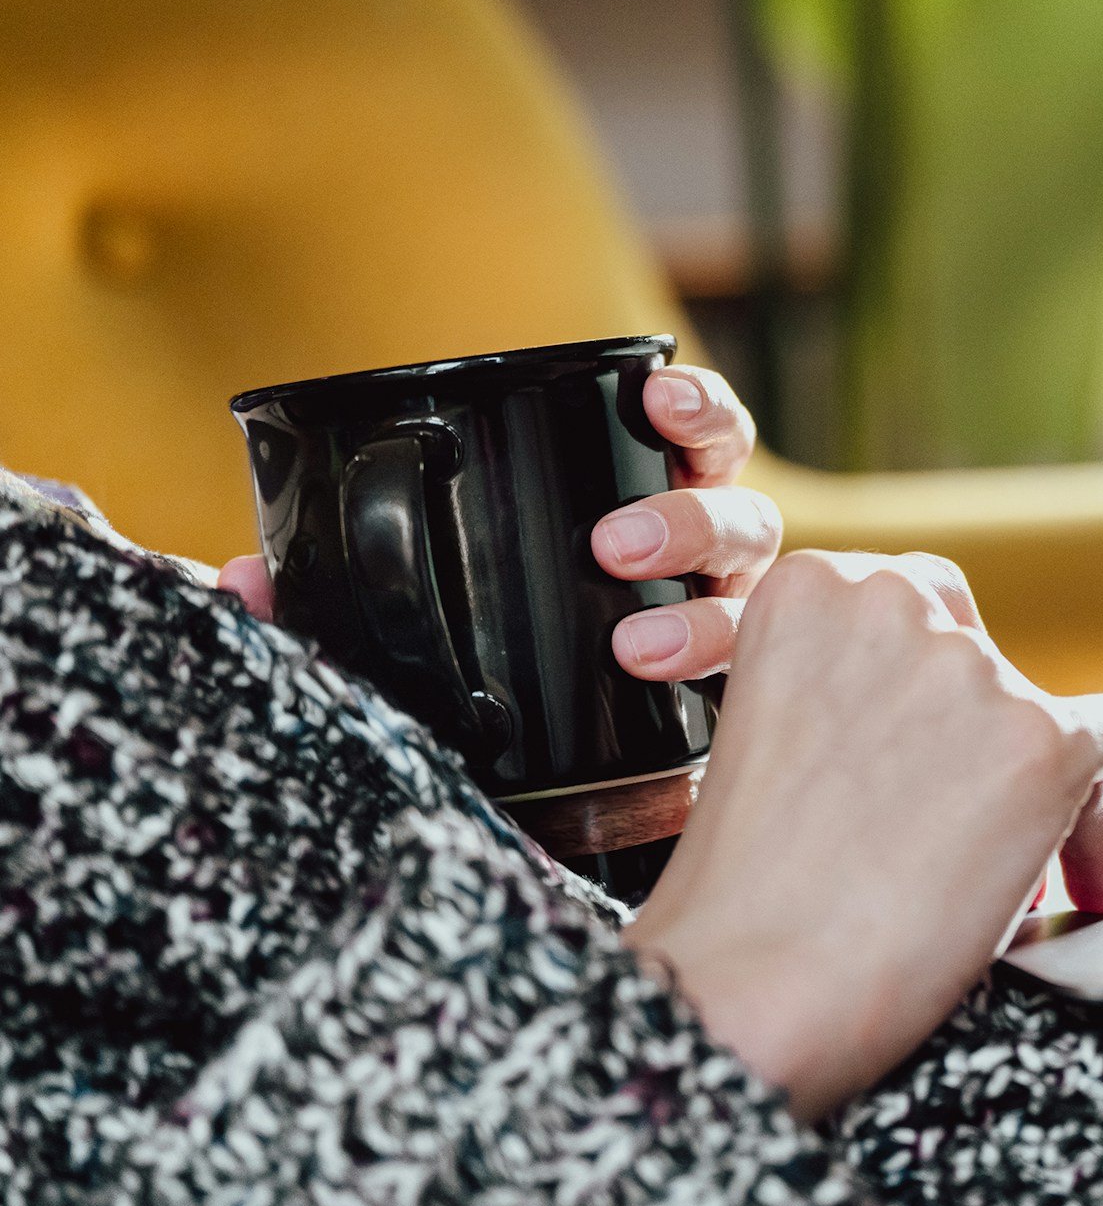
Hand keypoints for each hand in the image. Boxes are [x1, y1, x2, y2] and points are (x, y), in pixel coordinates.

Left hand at [217, 366, 780, 681]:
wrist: (548, 805)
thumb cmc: (495, 680)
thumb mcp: (416, 628)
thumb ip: (338, 604)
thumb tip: (239, 579)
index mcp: (651, 509)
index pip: (700, 439)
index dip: (694, 411)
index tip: (656, 400)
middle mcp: (709, 567)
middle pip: (738, 517)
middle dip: (683, 518)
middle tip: (611, 548)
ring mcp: (727, 637)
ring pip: (754, 605)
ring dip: (700, 616)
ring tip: (635, 649)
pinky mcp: (733, 715)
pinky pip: (760, 696)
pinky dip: (736, 694)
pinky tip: (698, 715)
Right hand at [622, 549, 1102, 1119]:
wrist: (748, 985)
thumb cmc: (744, 889)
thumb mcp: (765, 729)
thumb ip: (843, 685)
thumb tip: (943, 708)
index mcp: (813, 589)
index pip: (913, 608)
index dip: (928, 686)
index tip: (928, 738)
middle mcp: (898, 605)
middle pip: (982, 658)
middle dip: (981, 728)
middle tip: (965, 806)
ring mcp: (977, 674)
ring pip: (1041, 717)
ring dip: (1033, 791)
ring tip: (1000, 873)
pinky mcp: (1044, 743)